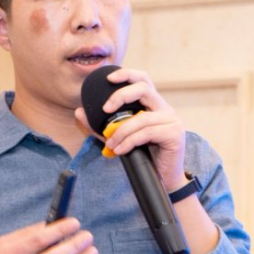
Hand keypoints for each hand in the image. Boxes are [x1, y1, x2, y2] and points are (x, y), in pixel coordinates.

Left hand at [75, 68, 186, 188]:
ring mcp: (172, 120)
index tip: (108, 79)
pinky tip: (120, 150)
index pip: (143, 80)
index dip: (127, 74)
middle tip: (105, 110)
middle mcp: (165, 108)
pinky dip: (130, 141)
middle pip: (144, 88)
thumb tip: (79, 112)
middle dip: (121, 96)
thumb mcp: (119, 138)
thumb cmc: (144, 156)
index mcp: (153, 105)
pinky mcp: (174, 133)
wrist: (164, 179)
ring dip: (121, 130)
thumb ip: (101, 126)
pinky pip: (147, 132)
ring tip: (111, 143)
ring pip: (142, 117)